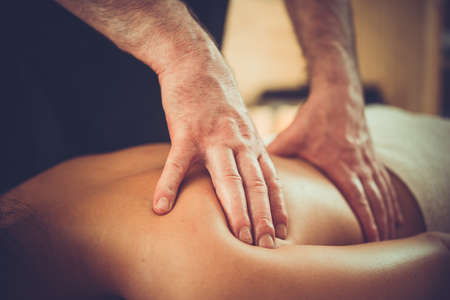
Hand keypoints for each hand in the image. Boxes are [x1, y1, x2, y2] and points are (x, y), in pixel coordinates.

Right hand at [152, 52, 287, 247]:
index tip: (284, 234)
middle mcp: (239, 143)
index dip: (279, 208)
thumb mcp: (241, 125)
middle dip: (264, 218)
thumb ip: (246, 151)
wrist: (197, 65)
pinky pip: (177, 163)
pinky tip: (161, 208)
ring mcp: (214, 138)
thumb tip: (251, 176)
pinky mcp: (186, 131)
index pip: (271, 181)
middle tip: (269, 247)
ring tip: (240, 239)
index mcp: (251, 144)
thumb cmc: (219, 101)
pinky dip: (169, 185)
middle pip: (255, 185)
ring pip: (228, 178)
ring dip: (236, 210)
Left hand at [268, 88, 402, 240]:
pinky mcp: (370, 153)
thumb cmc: (314, 116)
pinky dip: (390, 198)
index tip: (372, 238)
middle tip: (382, 244)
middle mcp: (358, 163)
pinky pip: (383, 180)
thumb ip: (275, 154)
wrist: (338, 92)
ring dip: (389, 213)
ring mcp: (367, 158)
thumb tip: (252, 171)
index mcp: (340, 163)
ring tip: (391, 234)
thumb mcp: (292, 135)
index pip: (357, 197)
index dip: (366, 219)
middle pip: (374, 199)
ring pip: (382, 191)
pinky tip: (394, 211)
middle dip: (380, 222)